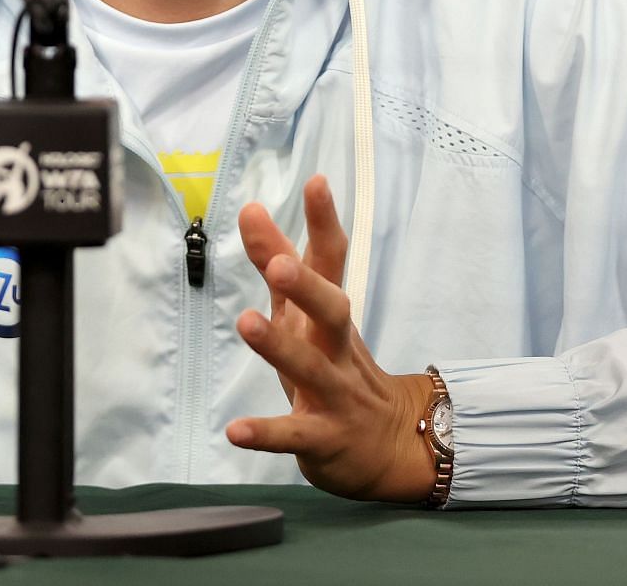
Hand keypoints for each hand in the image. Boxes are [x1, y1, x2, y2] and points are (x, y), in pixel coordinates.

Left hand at [227, 175, 437, 503]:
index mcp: (331, 316)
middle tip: (280, 265)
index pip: (333, 263)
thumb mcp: (306, 315)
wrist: (391, 444)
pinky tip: (235, 430)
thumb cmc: (336, 367)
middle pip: (333, 312)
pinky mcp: (323, 438)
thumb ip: (279, 262)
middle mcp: (338, 349)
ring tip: (247, 323)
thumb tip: (251, 209)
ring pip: (311, 369)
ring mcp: (335, 394)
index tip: (316, 182)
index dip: (324, 224)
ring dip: (280, 347)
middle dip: (308, 287)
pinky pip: (294, 434)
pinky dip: (266, 433)